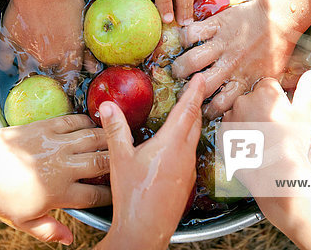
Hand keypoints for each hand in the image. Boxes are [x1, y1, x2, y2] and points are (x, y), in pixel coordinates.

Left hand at [0, 114, 110, 244]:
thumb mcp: (24, 221)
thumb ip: (49, 230)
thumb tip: (69, 239)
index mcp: (60, 193)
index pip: (97, 195)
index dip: (111, 195)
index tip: (118, 193)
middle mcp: (63, 167)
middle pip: (102, 162)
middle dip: (119, 162)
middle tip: (126, 160)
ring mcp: (56, 144)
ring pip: (93, 138)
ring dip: (108, 139)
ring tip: (116, 140)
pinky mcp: (47, 126)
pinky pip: (75, 121)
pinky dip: (87, 122)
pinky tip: (92, 126)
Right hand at [2, 0, 84, 80]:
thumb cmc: (65, 1)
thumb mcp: (82, 24)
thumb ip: (85, 49)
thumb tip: (94, 67)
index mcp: (68, 56)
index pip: (69, 79)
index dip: (68, 85)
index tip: (67, 87)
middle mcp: (48, 59)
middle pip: (49, 74)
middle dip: (50, 74)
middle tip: (49, 68)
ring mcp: (27, 52)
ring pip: (28, 68)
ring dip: (30, 69)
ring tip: (29, 69)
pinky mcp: (10, 42)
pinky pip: (5, 58)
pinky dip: (5, 61)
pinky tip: (7, 64)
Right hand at [96, 75, 205, 249]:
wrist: (145, 231)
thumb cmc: (132, 195)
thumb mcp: (120, 159)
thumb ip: (116, 130)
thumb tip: (107, 106)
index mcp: (171, 144)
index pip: (187, 110)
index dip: (195, 91)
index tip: (202, 78)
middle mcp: (185, 154)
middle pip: (195, 122)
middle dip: (196, 104)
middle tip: (196, 90)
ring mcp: (188, 169)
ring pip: (194, 139)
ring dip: (193, 123)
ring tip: (188, 113)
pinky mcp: (187, 182)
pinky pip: (191, 154)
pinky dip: (188, 142)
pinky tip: (177, 146)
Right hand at [172, 0, 310, 117]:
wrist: (281, 17)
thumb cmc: (276, 47)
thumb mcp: (270, 75)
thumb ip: (254, 91)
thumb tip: (245, 106)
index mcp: (244, 80)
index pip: (220, 104)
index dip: (207, 109)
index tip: (202, 106)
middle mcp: (231, 65)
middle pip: (201, 84)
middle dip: (188, 89)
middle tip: (185, 88)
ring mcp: (222, 44)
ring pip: (192, 60)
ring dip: (181, 66)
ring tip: (180, 68)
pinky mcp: (217, 25)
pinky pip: (193, 32)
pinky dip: (185, 37)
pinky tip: (188, 41)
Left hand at [224, 72, 310, 249]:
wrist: (276, 174)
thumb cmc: (292, 144)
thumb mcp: (304, 114)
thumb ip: (306, 90)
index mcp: (264, 92)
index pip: (268, 85)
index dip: (275, 98)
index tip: (280, 111)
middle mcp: (243, 101)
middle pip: (251, 98)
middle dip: (259, 107)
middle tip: (271, 126)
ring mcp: (230, 118)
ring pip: (238, 112)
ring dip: (245, 120)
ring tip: (260, 138)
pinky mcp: (222, 135)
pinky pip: (228, 129)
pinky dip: (236, 134)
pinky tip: (249, 145)